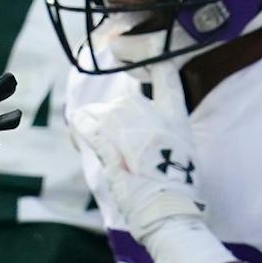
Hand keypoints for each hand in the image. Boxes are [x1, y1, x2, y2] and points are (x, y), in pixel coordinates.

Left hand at [68, 69, 203, 239]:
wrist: (170, 211)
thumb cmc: (180, 191)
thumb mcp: (185, 155)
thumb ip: (168, 136)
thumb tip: (150, 135)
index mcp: (177, 120)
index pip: (166, 76)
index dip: (150, 57)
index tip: (132, 51)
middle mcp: (155, 119)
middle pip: (125, 100)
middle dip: (113, 114)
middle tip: (107, 132)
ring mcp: (132, 133)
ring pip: (103, 113)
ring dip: (94, 124)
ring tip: (90, 137)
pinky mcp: (112, 150)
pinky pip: (90, 130)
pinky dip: (81, 129)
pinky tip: (76, 128)